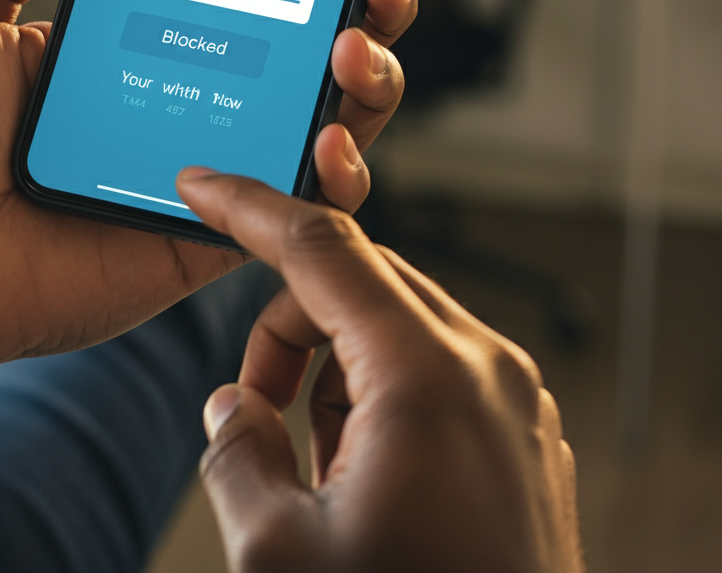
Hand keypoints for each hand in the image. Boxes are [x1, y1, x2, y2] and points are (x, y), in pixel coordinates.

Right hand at [177, 171, 583, 572]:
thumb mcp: (282, 555)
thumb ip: (238, 452)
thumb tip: (232, 406)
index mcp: (427, 375)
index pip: (321, 247)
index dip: (248, 209)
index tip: (202, 186)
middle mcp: (484, 368)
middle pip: (356, 282)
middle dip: (286, 323)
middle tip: (252, 406)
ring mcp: (511, 401)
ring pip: (391, 324)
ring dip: (329, 366)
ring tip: (312, 465)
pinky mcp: (519, 434)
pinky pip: (430, 371)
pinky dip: (374, 394)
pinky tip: (358, 475)